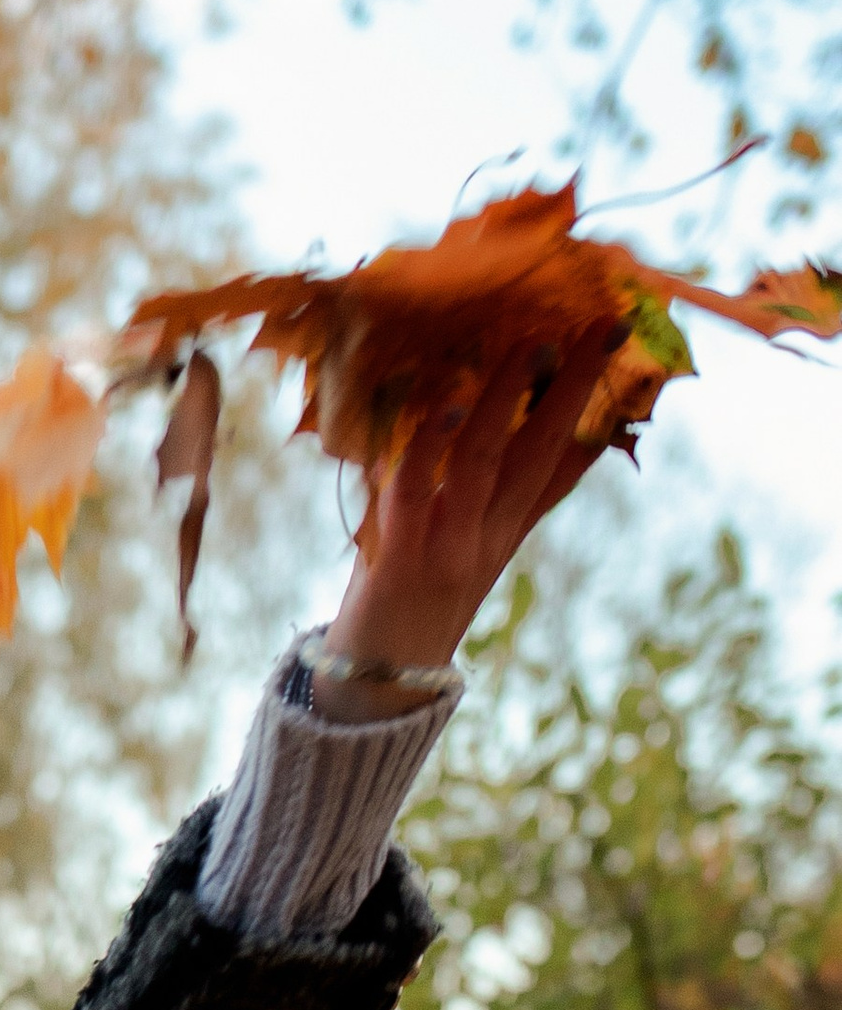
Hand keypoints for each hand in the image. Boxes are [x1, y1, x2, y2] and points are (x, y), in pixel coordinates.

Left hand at [320, 322, 613, 715]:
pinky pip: (412, 487)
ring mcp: (447, 543)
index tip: (628, 356)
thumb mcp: (467, 549)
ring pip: (485, 460)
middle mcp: (488, 533)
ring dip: (506, 400)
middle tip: (600, 328)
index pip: (565, 464)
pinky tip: (444, 408)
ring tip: (528, 346)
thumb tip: (497, 435)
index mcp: (507, 530)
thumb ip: (487, 498)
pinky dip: (427, 446)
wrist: (379, 682)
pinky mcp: (399, 555)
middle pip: (541, 450)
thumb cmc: (415, 602)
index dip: (598, 411)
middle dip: (574, 387)